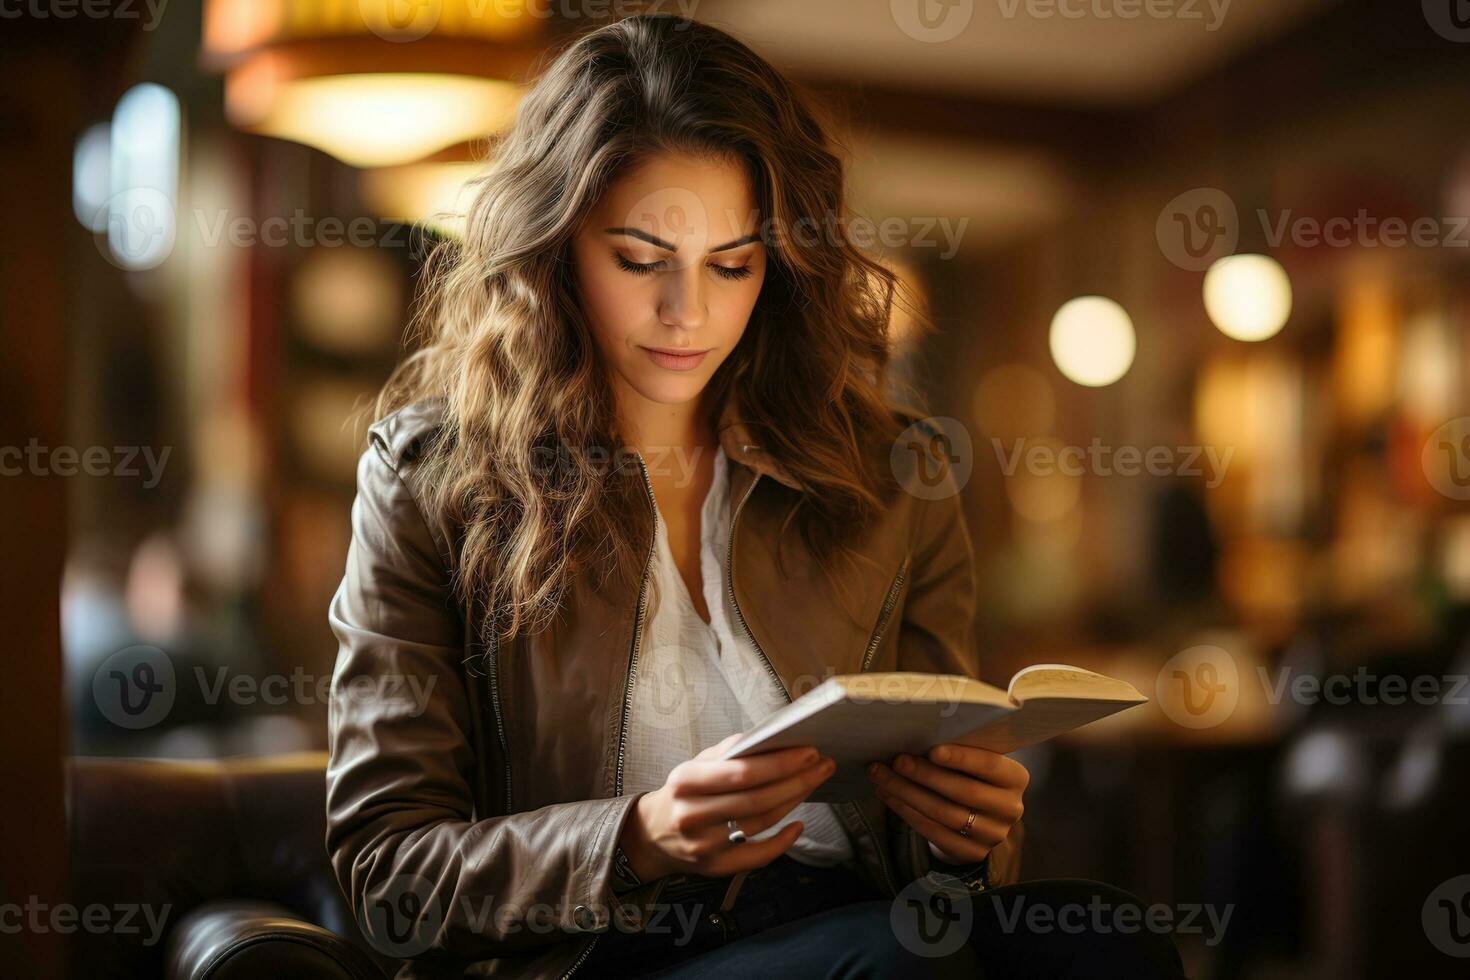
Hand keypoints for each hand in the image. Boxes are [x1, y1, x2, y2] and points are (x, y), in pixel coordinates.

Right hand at [621, 732, 836, 879]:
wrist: (652, 835)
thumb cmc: (682, 792)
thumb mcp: (694, 765)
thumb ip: (729, 752)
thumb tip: (770, 738)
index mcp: (685, 781)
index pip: (740, 773)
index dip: (778, 763)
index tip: (809, 751)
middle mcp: (692, 815)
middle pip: (755, 799)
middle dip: (796, 781)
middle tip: (823, 765)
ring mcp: (704, 845)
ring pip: (760, 823)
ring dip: (793, 802)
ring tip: (814, 782)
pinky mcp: (715, 867)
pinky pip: (757, 856)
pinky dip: (782, 842)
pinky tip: (798, 825)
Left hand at [866, 743, 1026, 864]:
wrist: (979, 818)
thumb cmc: (971, 777)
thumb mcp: (975, 763)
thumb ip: (959, 751)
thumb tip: (917, 735)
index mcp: (1015, 778)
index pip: (990, 766)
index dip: (962, 758)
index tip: (933, 750)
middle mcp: (1010, 808)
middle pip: (963, 792)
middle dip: (925, 775)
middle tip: (897, 761)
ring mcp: (993, 834)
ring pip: (944, 813)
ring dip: (908, 793)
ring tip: (882, 777)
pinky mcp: (972, 852)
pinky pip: (934, 832)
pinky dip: (907, 812)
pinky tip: (889, 796)